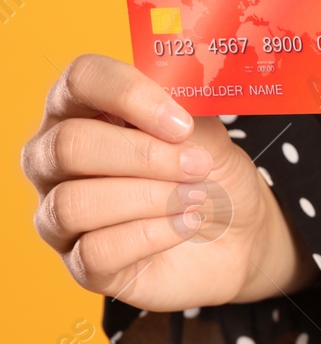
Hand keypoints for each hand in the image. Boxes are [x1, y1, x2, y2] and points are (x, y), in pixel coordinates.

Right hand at [22, 55, 312, 312]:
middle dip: (144, 156)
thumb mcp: (208, 136)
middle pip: (70, 145)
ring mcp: (61, 213)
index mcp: (82, 109)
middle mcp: (55, 158)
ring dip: (149, 198)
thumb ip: (185, 111)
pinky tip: (185, 225)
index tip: (180, 122)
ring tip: (196, 198)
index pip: (80, 80)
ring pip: (76, 202)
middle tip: (197, 166)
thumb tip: (174, 101)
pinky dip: (151, 235)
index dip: (129, 95)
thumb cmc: (212, 175)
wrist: (241, 235)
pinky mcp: (82, 264)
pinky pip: (95, 251)